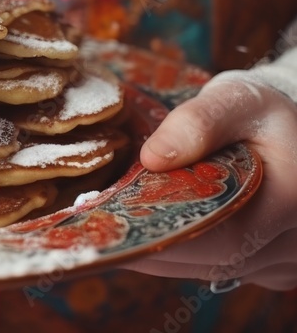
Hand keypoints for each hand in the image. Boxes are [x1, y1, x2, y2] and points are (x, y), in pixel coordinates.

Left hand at [122, 73, 296, 289]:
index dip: (161, 238)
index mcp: (290, 200)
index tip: (109, 228)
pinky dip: (175, 250)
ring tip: (106, 227)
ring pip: (206, 268)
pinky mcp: (264, 264)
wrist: (284, 129)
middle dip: (147, 244)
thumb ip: (199, 122)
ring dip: (156, 251)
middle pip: (208, 260)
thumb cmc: (258, 111)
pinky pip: (211, 266)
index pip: (220, 239)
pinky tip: (138, 230)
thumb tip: (152, 158)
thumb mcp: (236, 100)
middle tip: (92, 228)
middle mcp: (290, 242)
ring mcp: (279, 260)